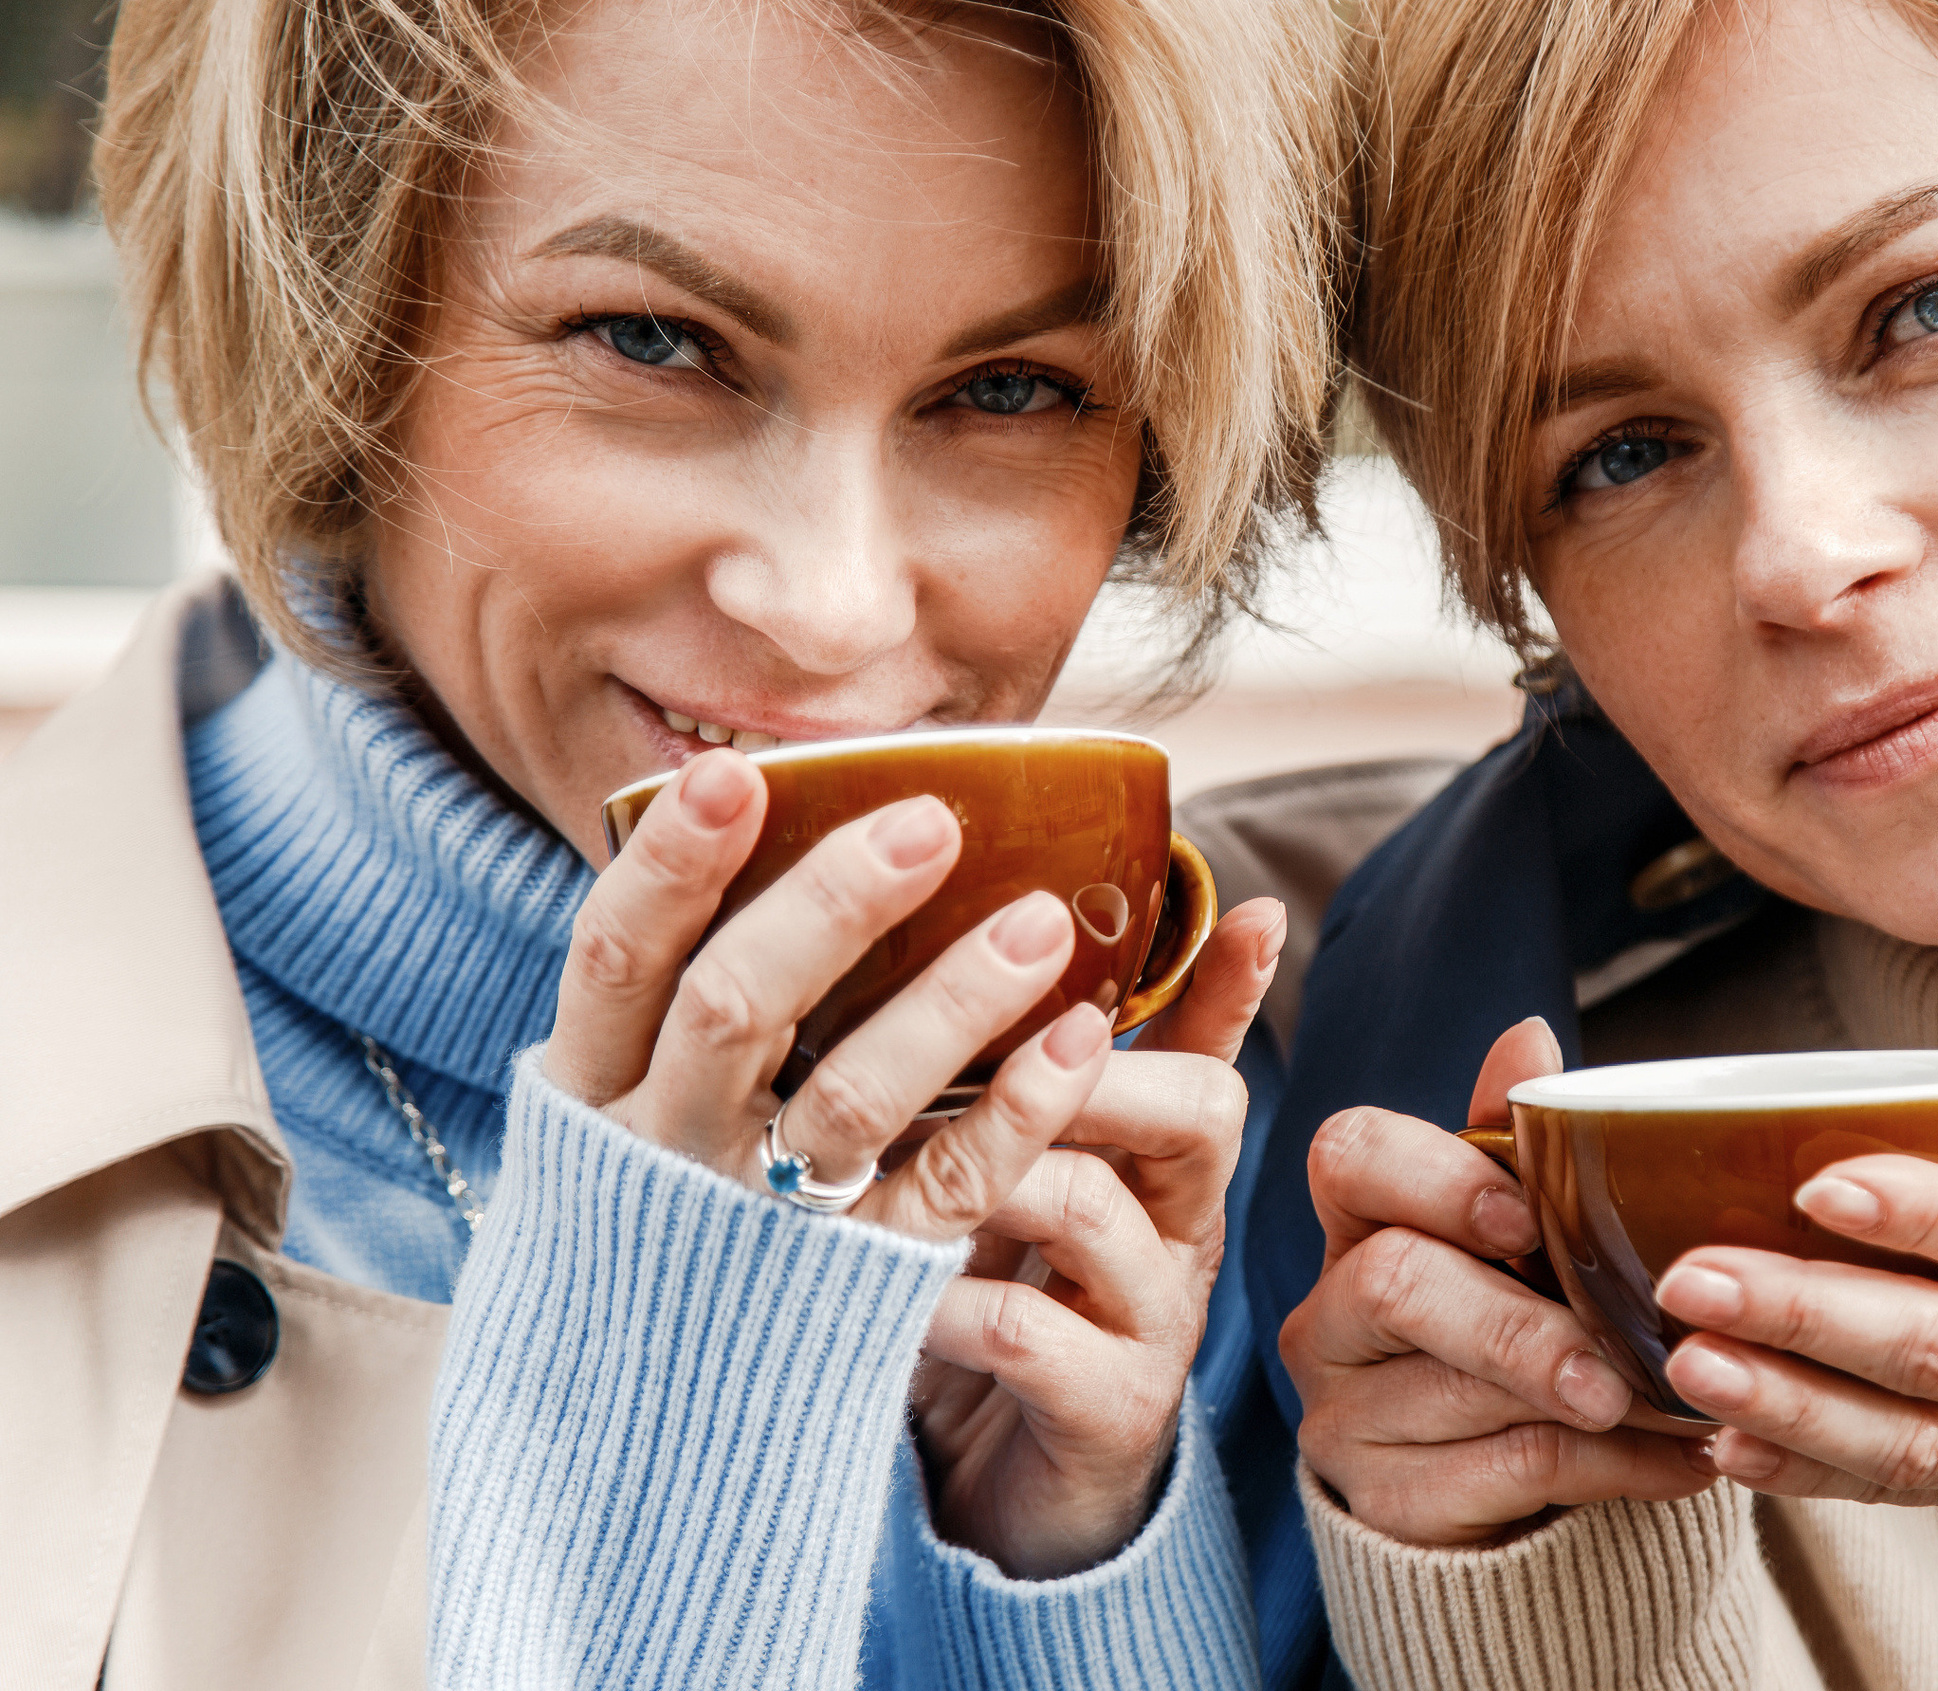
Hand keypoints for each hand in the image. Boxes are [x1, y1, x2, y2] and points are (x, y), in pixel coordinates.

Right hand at [545, 748, 1113, 1241]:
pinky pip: (942, 1191)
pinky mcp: (856, 1280)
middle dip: (831, 907)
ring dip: (950, 1002)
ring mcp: (759, 1222)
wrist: (644, 1424)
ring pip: (850, 1101)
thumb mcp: (622, 1100)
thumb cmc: (657, 1205)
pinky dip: (1016, 1111)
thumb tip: (750, 808)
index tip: (737, 775)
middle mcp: (662, 1151)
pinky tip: (1082, 1037)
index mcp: (595, 1088)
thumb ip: (672, 988)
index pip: (615, 957)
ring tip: (1040, 919)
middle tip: (930, 821)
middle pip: (733, 1009)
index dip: (670, 865)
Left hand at [911, 898, 1284, 1577]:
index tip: (1255, 910)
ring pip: (1094, 1205)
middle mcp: (1176, 1232)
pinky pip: (1026, 1330)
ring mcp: (1152, 1323)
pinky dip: (941, 1295)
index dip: (1232, 984)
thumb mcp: (1026, 1181)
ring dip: (987, 1162)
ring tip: (886, 1145)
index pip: (1214, 1049)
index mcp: (1161, 1164)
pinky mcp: (1106, 1411)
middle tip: (982, 1032)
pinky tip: (871, 1279)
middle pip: (1198, 1111)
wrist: (1011, 1502)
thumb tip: (1012, 950)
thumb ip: (1029, 1079)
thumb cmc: (1003, 1304)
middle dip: (1085, 1059)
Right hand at [1282, 1019, 1717, 1546]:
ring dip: (1591, 1402)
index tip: (1523, 1217)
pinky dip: (1612, 1467)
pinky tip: (1682, 1462)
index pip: (1350, 1159)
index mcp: (1362, 1222)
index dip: (1434, 1178)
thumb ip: (1517, 1147)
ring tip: (1686, 1402)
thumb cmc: (1516, 1322)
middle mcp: (1329, 1315)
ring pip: (1456, 1392)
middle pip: (1394, 1286)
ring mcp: (1345, 1415)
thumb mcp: (1520, 1236)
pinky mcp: (1386, 1502)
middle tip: (1615, 1356)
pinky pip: (1504, 1476)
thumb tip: (1528, 1036)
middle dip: (1517, 1323)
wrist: (1501, 1488)